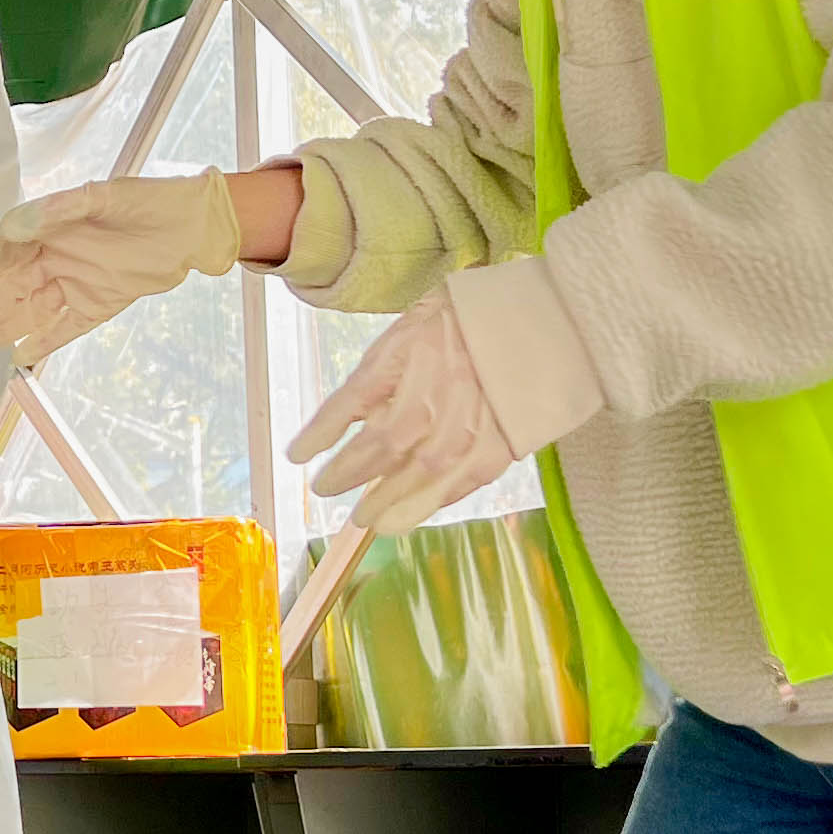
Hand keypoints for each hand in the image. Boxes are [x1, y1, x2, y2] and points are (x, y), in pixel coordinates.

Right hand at [0, 174, 244, 361]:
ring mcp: (75, 283)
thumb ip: (56, 210)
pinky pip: (65, 327)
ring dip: (3, 327)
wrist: (195, 224)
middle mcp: (55, 257)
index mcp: (48, 228)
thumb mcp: (101, 197)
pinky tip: (20, 358)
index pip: (0, 257)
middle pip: (8, 288)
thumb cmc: (147, 202)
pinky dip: (44, 342)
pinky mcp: (97, 304)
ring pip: (30, 310)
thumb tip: (11, 226)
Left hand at [285, 279, 522, 537]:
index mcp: (410, 353)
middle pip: (386, 442)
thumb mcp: (406, 334)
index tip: (296, 456)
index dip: (321, 432)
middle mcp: (439, 387)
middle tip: (327, 490)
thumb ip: (374, 379)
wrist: (536, 316)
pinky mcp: (504, 437)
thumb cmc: (460, 322)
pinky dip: (437, 498)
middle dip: (351, 472)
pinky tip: (416, 509)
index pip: (353, 399)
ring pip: (424, 469)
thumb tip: (341, 424)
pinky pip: (466, 478)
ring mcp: (474, 415)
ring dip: (389, 498)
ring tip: (368, 517)